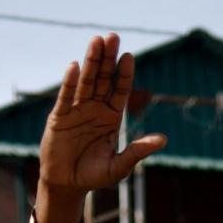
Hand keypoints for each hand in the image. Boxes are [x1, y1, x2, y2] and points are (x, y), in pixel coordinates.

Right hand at [34, 32, 166, 222]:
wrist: (66, 185)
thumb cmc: (93, 176)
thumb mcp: (119, 167)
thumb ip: (137, 152)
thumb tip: (163, 140)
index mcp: (112, 117)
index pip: (120, 90)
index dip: (124, 74)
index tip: (129, 57)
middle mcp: (95, 109)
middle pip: (103, 79)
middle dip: (107, 59)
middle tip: (113, 37)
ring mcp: (77, 110)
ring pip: (86, 82)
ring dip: (91, 62)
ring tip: (96, 41)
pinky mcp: (59, 117)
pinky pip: (66, 97)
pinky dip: (70, 82)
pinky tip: (75, 66)